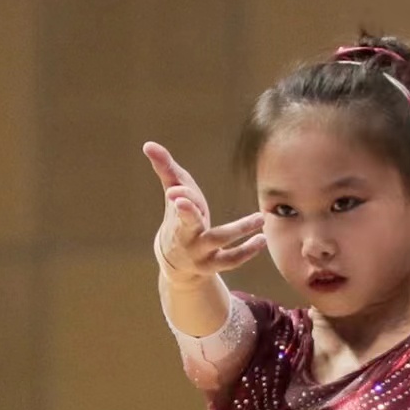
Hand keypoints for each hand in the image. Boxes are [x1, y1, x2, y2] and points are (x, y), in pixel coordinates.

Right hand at [144, 141, 266, 281]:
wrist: (175, 260)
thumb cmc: (177, 217)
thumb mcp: (173, 192)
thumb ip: (165, 168)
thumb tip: (148, 144)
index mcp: (176, 215)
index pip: (178, 203)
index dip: (180, 197)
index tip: (176, 193)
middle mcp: (185, 235)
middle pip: (187, 224)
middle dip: (187, 214)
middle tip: (185, 202)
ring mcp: (199, 252)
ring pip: (218, 240)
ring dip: (239, 229)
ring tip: (260, 218)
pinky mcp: (213, 265)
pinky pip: (231, 260)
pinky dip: (247, 251)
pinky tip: (261, 238)